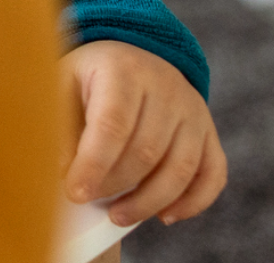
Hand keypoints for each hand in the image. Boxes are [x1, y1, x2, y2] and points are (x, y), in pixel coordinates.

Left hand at [61, 40, 226, 227]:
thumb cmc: (88, 79)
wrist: (130, 58)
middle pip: (146, 150)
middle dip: (114, 184)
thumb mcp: (63, 87)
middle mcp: (166, 86)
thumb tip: (63, 174)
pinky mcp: (209, 132)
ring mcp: (193, 110)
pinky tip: (165, 216)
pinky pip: (212, 174)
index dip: (94, 164)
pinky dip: (192, 202)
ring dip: (148, 201)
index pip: (113, 124)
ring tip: (117, 215)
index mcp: (124, 69)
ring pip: (180, 168)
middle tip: (87, 200)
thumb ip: (61, 127)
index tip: (75, 192)